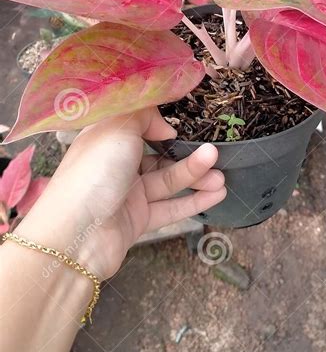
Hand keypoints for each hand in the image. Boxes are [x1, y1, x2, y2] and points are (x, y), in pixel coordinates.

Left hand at [17, 109, 225, 279]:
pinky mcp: (137, 220)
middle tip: (216, 152)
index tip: (182, 124)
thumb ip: (144, 115)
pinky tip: (218, 194)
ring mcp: (127, 194)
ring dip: (196, 177)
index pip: (137, 124)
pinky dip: (194, 201)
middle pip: (159, 154)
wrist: (77, 236)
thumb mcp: (118, 128)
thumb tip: (164, 126)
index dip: (160, 122)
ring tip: (222, 176)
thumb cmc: (94, 172)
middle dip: (188, 153)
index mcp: (106, 138)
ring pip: (168, 182)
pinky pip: (170, 207)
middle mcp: (116, 164)